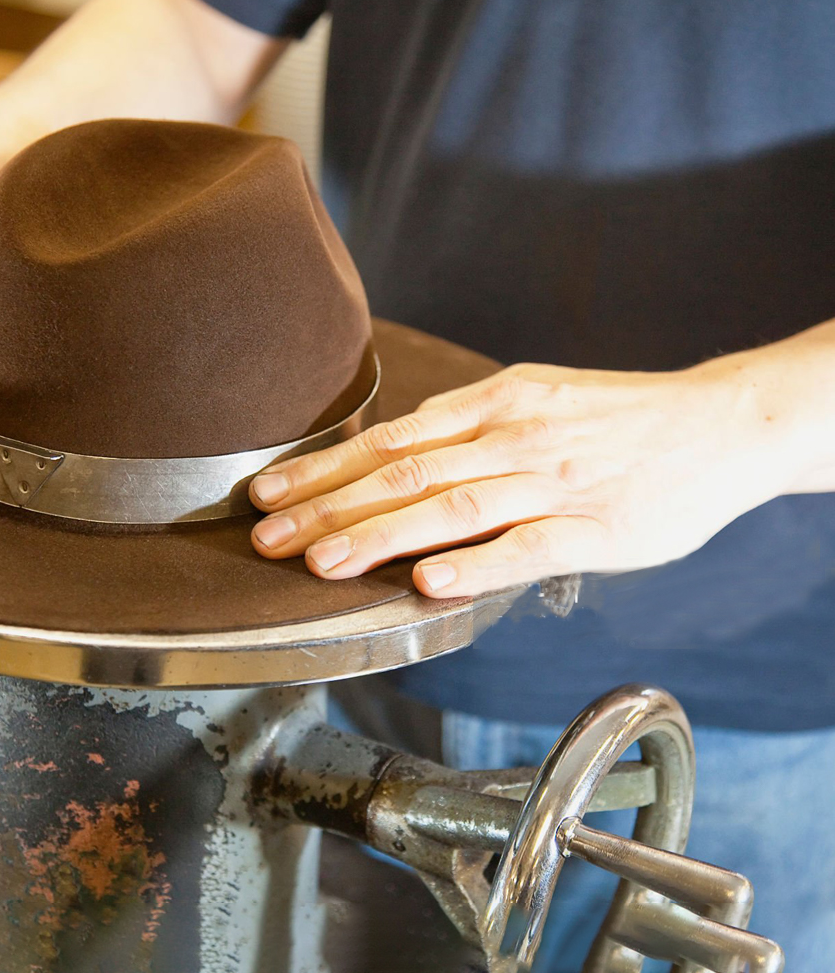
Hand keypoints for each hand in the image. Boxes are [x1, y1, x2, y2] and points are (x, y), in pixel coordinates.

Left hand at [249, 360, 800, 597]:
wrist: (718, 423)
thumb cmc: (613, 419)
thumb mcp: (532, 397)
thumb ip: (465, 428)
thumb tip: (393, 455)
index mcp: (492, 404)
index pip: (388, 440)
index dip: (322, 469)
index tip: (266, 493)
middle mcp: (511, 437)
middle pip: (402, 473)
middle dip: (326, 508)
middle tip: (265, 539)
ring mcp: (551, 482)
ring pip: (451, 507)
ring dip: (379, 536)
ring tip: (321, 564)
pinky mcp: (594, 528)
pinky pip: (527, 547)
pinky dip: (476, 566)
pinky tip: (429, 584)